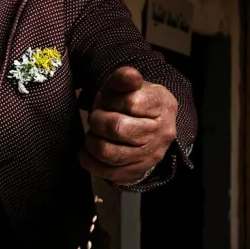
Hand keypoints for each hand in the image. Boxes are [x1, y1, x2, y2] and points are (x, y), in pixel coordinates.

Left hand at [79, 67, 178, 184]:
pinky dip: (89, 161)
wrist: (147, 125)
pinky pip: (107, 173)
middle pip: (117, 128)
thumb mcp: (127, 86)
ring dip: (92, 142)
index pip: (130, 103)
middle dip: (97, 121)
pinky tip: (87, 151)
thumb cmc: (131, 103)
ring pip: (109, 153)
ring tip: (93, 134)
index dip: (110, 101)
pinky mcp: (138, 172)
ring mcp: (151, 155)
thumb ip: (124, 78)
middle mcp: (162, 133)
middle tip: (97, 118)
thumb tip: (129, 75)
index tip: (108, 101)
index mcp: (162, 105)